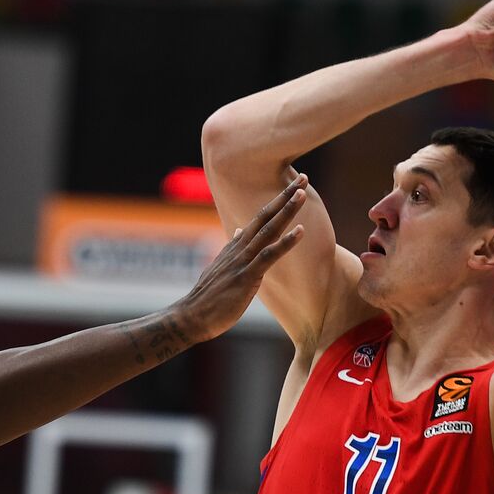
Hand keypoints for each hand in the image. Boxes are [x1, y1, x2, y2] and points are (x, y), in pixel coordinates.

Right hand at [175, 175, 308, 341]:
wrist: (191, 316)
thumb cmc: (208, 298)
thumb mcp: (221, 267)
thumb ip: (232, 248)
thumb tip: (239, 231)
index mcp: (235, 246)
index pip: (259, 218)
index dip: (277, 201)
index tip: (293, 187)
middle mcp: (239, 248)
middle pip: (265, 216)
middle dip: (284, 196)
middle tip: (302, 177)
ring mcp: (242, 261)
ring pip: (268, 230)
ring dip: (286, 211)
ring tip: (302, 194)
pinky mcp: (246, 276)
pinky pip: (269, 256)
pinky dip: (286, 242)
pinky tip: (301, 231)